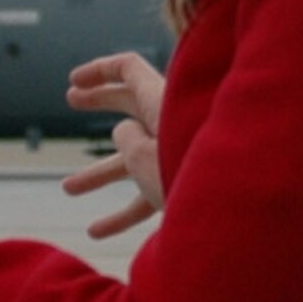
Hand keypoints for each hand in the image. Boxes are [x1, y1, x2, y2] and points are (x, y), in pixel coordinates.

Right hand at [61, 52, 166, 239]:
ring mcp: (178, 156)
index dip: (99, 71)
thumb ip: (126, 138)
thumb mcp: (140, 154)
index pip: (128, 69)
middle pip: (131, 104)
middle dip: (99, 101)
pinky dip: (122, 211)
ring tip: (68, 189)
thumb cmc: (184, 177)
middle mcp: (170, 125)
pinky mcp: (184, 186)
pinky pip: (147, 195)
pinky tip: (96, 232)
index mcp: (161, 104)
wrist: (234, 217)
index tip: (73, 82)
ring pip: (133, 158)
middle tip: (71, 100)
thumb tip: (126, 134)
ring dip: (98, 174)